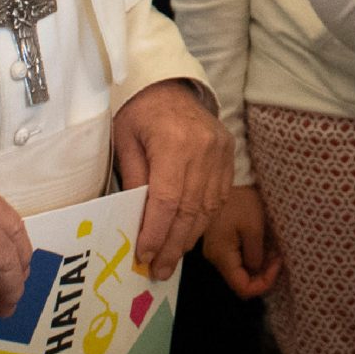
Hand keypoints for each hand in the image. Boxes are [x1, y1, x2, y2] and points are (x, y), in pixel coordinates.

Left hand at [114, 80, 231, 280]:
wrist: (170, 84)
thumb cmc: (139, 112)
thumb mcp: (125, 141)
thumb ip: (134, 180)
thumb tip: (137, 223)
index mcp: (174, 142)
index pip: (167, 200)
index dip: (156, 232)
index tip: (144, 255)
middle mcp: (204, 149)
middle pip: (190, 209)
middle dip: (173, 244)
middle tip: (159, 270)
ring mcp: (221, 152)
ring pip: (208, 207)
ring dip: (189, 237)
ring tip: (172, 259)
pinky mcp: (229, 155)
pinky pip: (219, 197)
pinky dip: (204, 220)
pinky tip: (189, 236)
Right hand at [201, 185, 282, 297]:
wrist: (228, 178)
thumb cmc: (241, 201)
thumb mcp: (253, 228)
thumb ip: (256, 255)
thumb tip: (256, 271)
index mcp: (222, 257)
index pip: (242, 288)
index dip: (263, 283)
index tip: (277, 264)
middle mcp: (215, 258)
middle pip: (240, 280)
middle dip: (263, 273)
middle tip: (278, 256)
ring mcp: (216, 250)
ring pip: (240, 269)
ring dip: (259, 264)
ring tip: (274, 249)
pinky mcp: (219, 241)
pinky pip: (237, 257)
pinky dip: (252, 255)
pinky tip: (264, 244)